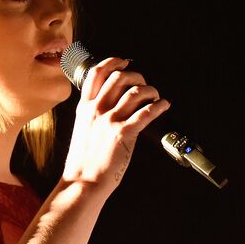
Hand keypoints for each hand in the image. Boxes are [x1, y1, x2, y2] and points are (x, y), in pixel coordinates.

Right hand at [62, 57, 170, 197]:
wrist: (83, 181)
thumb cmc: (82, 162)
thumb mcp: (81, 130)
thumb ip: (91, 115)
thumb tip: (106, 106)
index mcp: (84, 108)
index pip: (96, 74)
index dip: (112, 62)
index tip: (123, 62)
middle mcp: (96, 111)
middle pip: (119, 78)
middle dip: (136, 76)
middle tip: (143, 83)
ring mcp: (110, 121)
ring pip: (135, 92)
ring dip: (151, 91)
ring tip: (156, 96)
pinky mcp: (123, 134)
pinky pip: (146, 113)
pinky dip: (159, 106)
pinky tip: (163, 106)